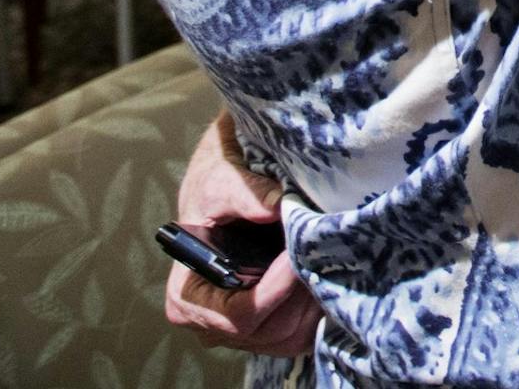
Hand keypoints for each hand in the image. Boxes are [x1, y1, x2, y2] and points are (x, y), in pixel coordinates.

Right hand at [165, 112, 320, 356]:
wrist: (231, 185)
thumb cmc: (217, 185)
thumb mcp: (219, 182)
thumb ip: (243, 193)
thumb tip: (275, 207)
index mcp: (188, 297)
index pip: (238, 314)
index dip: (273, 291)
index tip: (297, 255)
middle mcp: (211, 323)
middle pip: (268, 331)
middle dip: (300, 295)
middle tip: (323, 255)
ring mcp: (241, 329)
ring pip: (289, 337)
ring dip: (314, 302)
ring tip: (328, 261)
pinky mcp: (268, 325)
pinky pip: (301, 334)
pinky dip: (319, 310)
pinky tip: (330, 275)